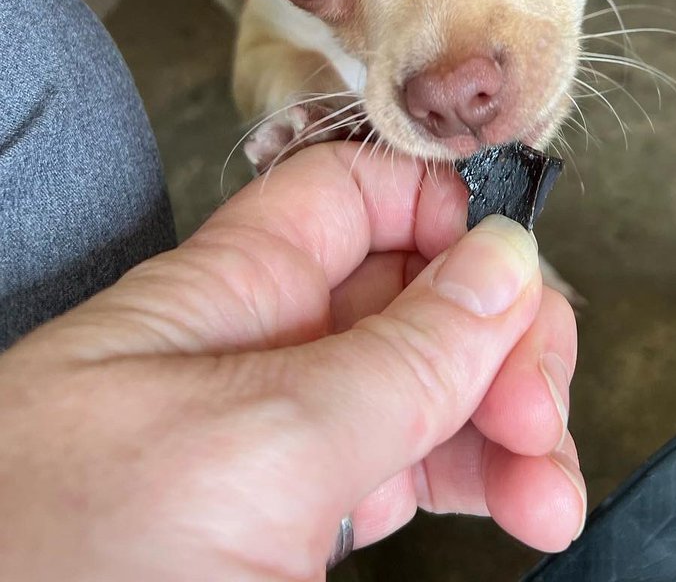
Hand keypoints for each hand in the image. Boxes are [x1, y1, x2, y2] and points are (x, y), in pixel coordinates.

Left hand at [0, 142, 583, 579]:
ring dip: (509, 425)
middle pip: (416, 294)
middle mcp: (263, 351)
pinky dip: (481, 482)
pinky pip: (414, 468)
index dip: (443, 208)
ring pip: (429, 388)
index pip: (355, 193)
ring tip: (548, 492)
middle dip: (500, 337)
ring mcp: (287, 440)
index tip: (513, 266)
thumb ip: (398, 359)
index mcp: (231, 293)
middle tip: (537, 409)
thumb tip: (504, 259)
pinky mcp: (299, 519)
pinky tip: (525, 507)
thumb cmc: (65, 569)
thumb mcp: (262, 450)